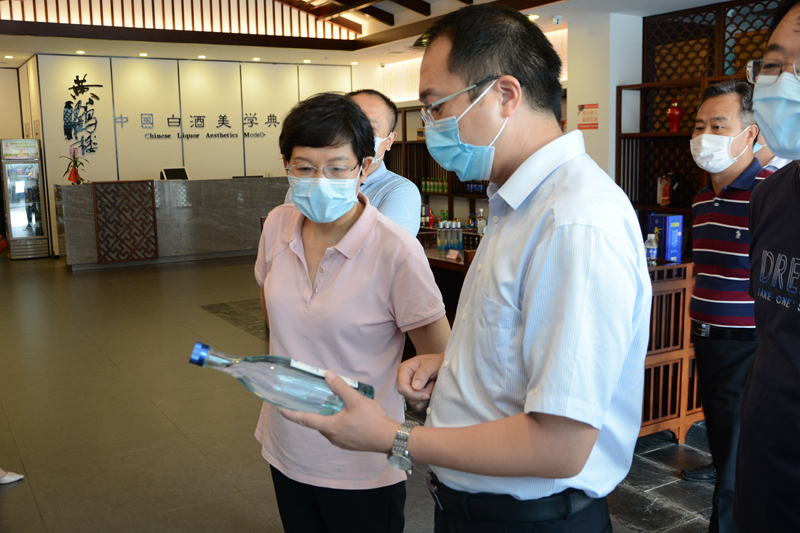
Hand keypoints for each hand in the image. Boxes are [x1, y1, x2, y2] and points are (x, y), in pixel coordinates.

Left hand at [279, 371, 399, 452]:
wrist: (389, 438)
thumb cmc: (372, 421)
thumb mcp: (355, 400)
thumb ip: (340, 387)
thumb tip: (328, 375)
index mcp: (329, 427)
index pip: (304, 420)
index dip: (291, 413)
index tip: (280, 409)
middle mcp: (332, 437)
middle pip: (316, 423)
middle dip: (311, 413)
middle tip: (309, 401)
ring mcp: (340, 442)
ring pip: (328, 427)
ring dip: (326, 417)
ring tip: (332, 406)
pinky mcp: (349, 443)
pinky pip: (337, 431)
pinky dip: (336, 422)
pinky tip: (346, 415)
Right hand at [397, 352, 443, 410]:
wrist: (443, 365)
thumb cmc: (437, 362)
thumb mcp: (431, 364)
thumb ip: (423, 373)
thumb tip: (415, 386)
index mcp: (404, 369)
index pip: (402, 388)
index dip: (413, 394)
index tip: (427, 395)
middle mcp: (404, 380)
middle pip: (408, 396)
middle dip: (422, 395)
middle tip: (432, 384)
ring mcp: (408, 388)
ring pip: (413, 403)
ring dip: (426, 398)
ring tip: (432, 385)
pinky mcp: (414, 396)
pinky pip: (418, 406)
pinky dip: (426, 401)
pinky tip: (431, 391)